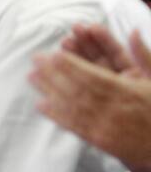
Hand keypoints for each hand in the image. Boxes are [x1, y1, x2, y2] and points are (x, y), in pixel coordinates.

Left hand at [30, 29, 150, 171]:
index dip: (73, 64)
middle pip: (78, 88)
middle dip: (54, 73)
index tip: (54, 54)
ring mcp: (105, 126)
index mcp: (128, 91)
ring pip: (72, 105)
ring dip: (50, 90)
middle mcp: (114, 109)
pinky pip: (74, 126)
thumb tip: (133, 31)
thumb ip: (143, 56)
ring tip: (32, 76)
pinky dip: (56, 114)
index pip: (94, 75)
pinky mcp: (99, 140)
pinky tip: (41, 104)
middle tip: (35, 60)